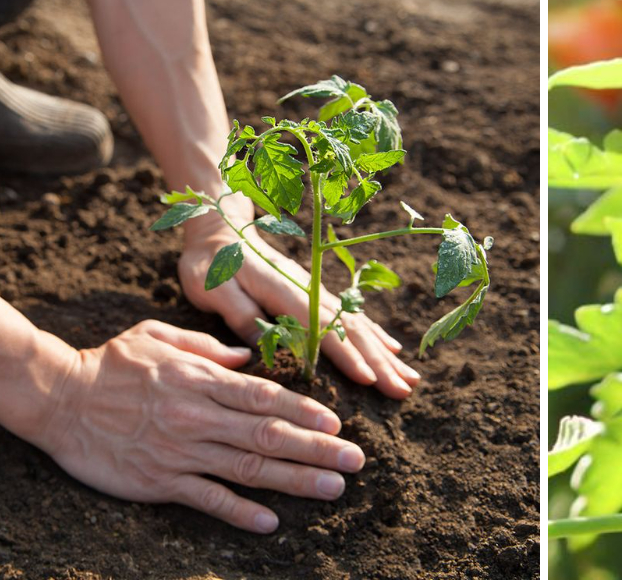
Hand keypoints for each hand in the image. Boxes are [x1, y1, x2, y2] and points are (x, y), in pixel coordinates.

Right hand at [37, 320, 361, 532]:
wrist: (57, 399)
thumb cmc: (110, 363)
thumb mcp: (158, 336)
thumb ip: (207, 347)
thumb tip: (246, 356)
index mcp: (202, 379)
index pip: (265, 396)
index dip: (305, 411)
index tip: (337, 424)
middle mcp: (199, 416)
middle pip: (269, 435)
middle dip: (317, 449)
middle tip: (355, 462)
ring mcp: (181, 451)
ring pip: (248, 468)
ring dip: (295, 480)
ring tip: (333, 489)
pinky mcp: (159, 481)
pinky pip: (208, 498)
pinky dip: (241, 511)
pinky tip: (271, 522)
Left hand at [178, 194, 419, 397]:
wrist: (221, 231)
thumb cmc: (211, 264)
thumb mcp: (214, 288)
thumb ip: (240, 314)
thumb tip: (265, 347)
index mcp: (286, 292)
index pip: (323, 328)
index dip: (347, 355)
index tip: (370, 380)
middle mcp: (311, 291)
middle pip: (353, 330)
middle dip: (380, 362)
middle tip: (403, 390)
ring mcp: (318, 292)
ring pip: (360, 326)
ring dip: (385, 354)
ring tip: (410, 379)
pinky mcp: (318, 295)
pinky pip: (354, 317)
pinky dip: (376, 335)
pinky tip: (393, 351)